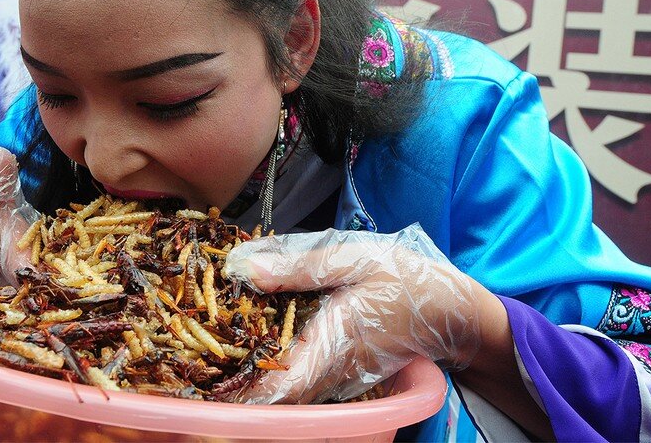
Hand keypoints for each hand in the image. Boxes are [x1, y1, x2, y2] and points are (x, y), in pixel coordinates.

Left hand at [222, 224, 481, 402]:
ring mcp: (338, 375)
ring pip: (287, 386)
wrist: (456, 311)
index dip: (239, 391)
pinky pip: (302, 376)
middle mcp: (331, 370)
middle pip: (275, 391)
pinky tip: (252, 343)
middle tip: (194, 365)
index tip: (204, 386)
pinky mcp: (343, 370)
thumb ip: (297, 267)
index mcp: (331, 343)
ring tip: (211, 354)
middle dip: (236, 382)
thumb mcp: (354, 260)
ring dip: (253, 374)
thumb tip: (243, 268)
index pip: (277, 385)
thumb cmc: (408, 282)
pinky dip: (275, 366)